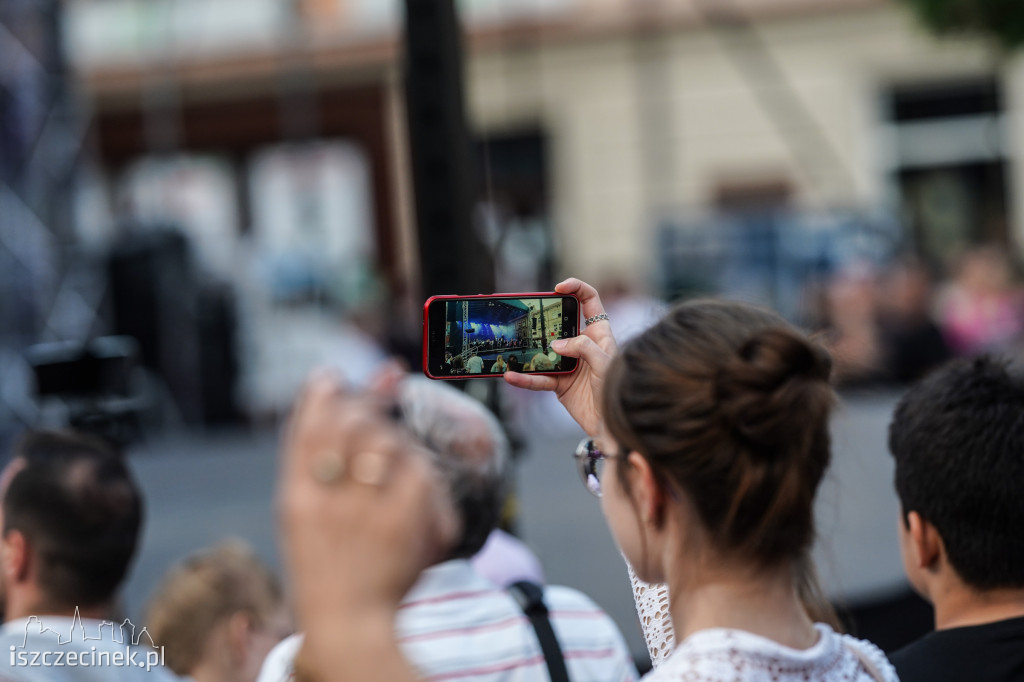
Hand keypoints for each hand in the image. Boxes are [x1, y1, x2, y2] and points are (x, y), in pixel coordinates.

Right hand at [278, 372, 457, 677]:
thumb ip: (315, 459)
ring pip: (390, 442)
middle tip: (388, 383)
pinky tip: (414, 493)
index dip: (324, 392)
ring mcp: (366, 513)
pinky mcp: (406, 524)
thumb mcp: (302, 515)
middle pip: (352, 425)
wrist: (348, 626)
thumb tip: (342, 393)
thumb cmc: (325, 566)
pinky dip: (422, 476)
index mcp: (296, 499)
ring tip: (393, 461)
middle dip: (370, 401)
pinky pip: (422, 472)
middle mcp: (327, 502)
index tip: (335, 374)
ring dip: (397, 441)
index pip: (309, 427)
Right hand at [504, 278, 615, 435]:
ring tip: (511, 344)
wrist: (613, 424)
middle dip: (543, 317)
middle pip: (559, 323)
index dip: (576, 288)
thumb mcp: (605, 364)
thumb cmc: (617, 389)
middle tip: (528, 315)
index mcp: (599, 333)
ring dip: (528, 349)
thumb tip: (557, 344)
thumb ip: (584, 348)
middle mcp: (582, 345)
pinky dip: (524, 378)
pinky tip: (511, 375)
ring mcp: (569, 363)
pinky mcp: (559, 383)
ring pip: (544, 351)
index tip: (559, 287)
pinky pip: (538, 378)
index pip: (589, 301)